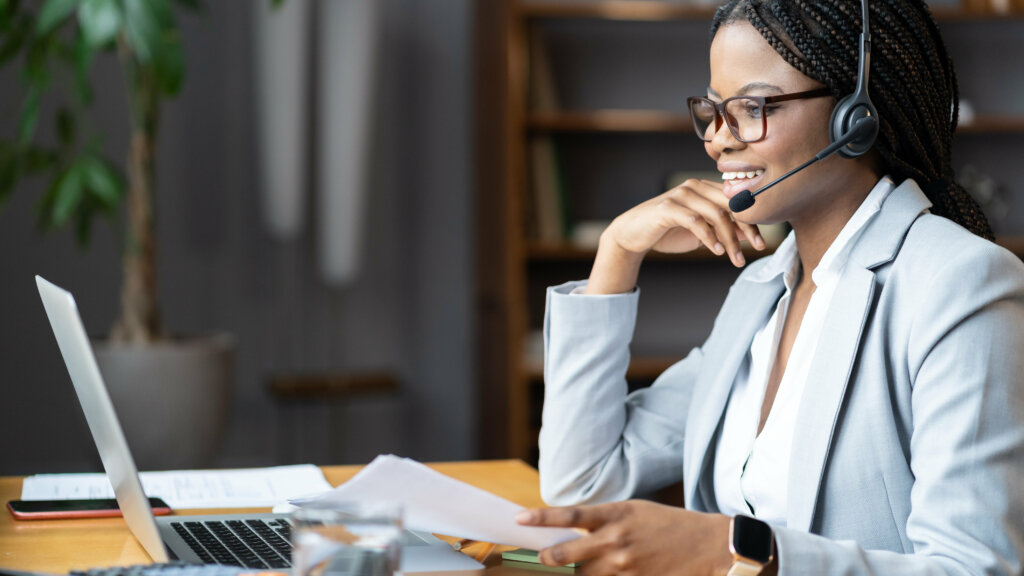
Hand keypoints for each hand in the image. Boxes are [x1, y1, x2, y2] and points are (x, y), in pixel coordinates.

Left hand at [516, 500, 733, 575]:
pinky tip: (604, 573)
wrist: (708, 545)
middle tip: (539, 558)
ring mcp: (625, 566)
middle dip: (548, 559)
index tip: (519, 519)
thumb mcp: (634, 512)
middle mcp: (616, 540)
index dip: (541, 518)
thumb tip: (571, 534)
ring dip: (574, 575)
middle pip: (567, 554)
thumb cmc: (668, 524)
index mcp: (616, 514)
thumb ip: (603, 521)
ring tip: (573, 570)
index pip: (570, 514)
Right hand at [586, 179, 764, 293]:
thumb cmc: (666, 232)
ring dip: (729, 239)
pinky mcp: (668, 207)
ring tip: (734, 258)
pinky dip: (709, 237)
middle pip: (730, 205)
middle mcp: (694, 187)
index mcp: (704, 189)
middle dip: (746, 228)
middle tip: (756, 249)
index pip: (735, 201)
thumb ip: (721, 229)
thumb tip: (749, 235)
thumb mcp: (700, 232)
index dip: (751, 221)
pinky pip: (696, 221)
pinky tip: (716, 250)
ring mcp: (680, 195)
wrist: (632, 235)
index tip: (761, 242)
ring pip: (716, 214)